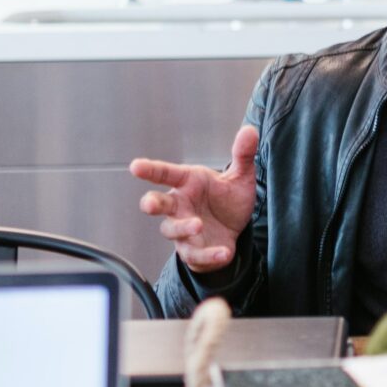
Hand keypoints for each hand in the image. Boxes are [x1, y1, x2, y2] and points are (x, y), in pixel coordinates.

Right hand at [132, 125, 259, 271]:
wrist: (235, 231)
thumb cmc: (227, 200)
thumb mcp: (240, 177)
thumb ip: (243, 155)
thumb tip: (250, 131)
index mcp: (187, 183)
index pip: (165, 173)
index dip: (150, 170)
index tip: (136, 166)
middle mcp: (179, 206)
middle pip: (157, 204)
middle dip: (151, 203)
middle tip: (150, 204)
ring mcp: (183, 230)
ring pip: (172, 230)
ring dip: (182, 228)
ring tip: (198, 224)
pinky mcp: (193, 251)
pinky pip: (195, 255)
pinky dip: (209, 255)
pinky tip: (225, 252)